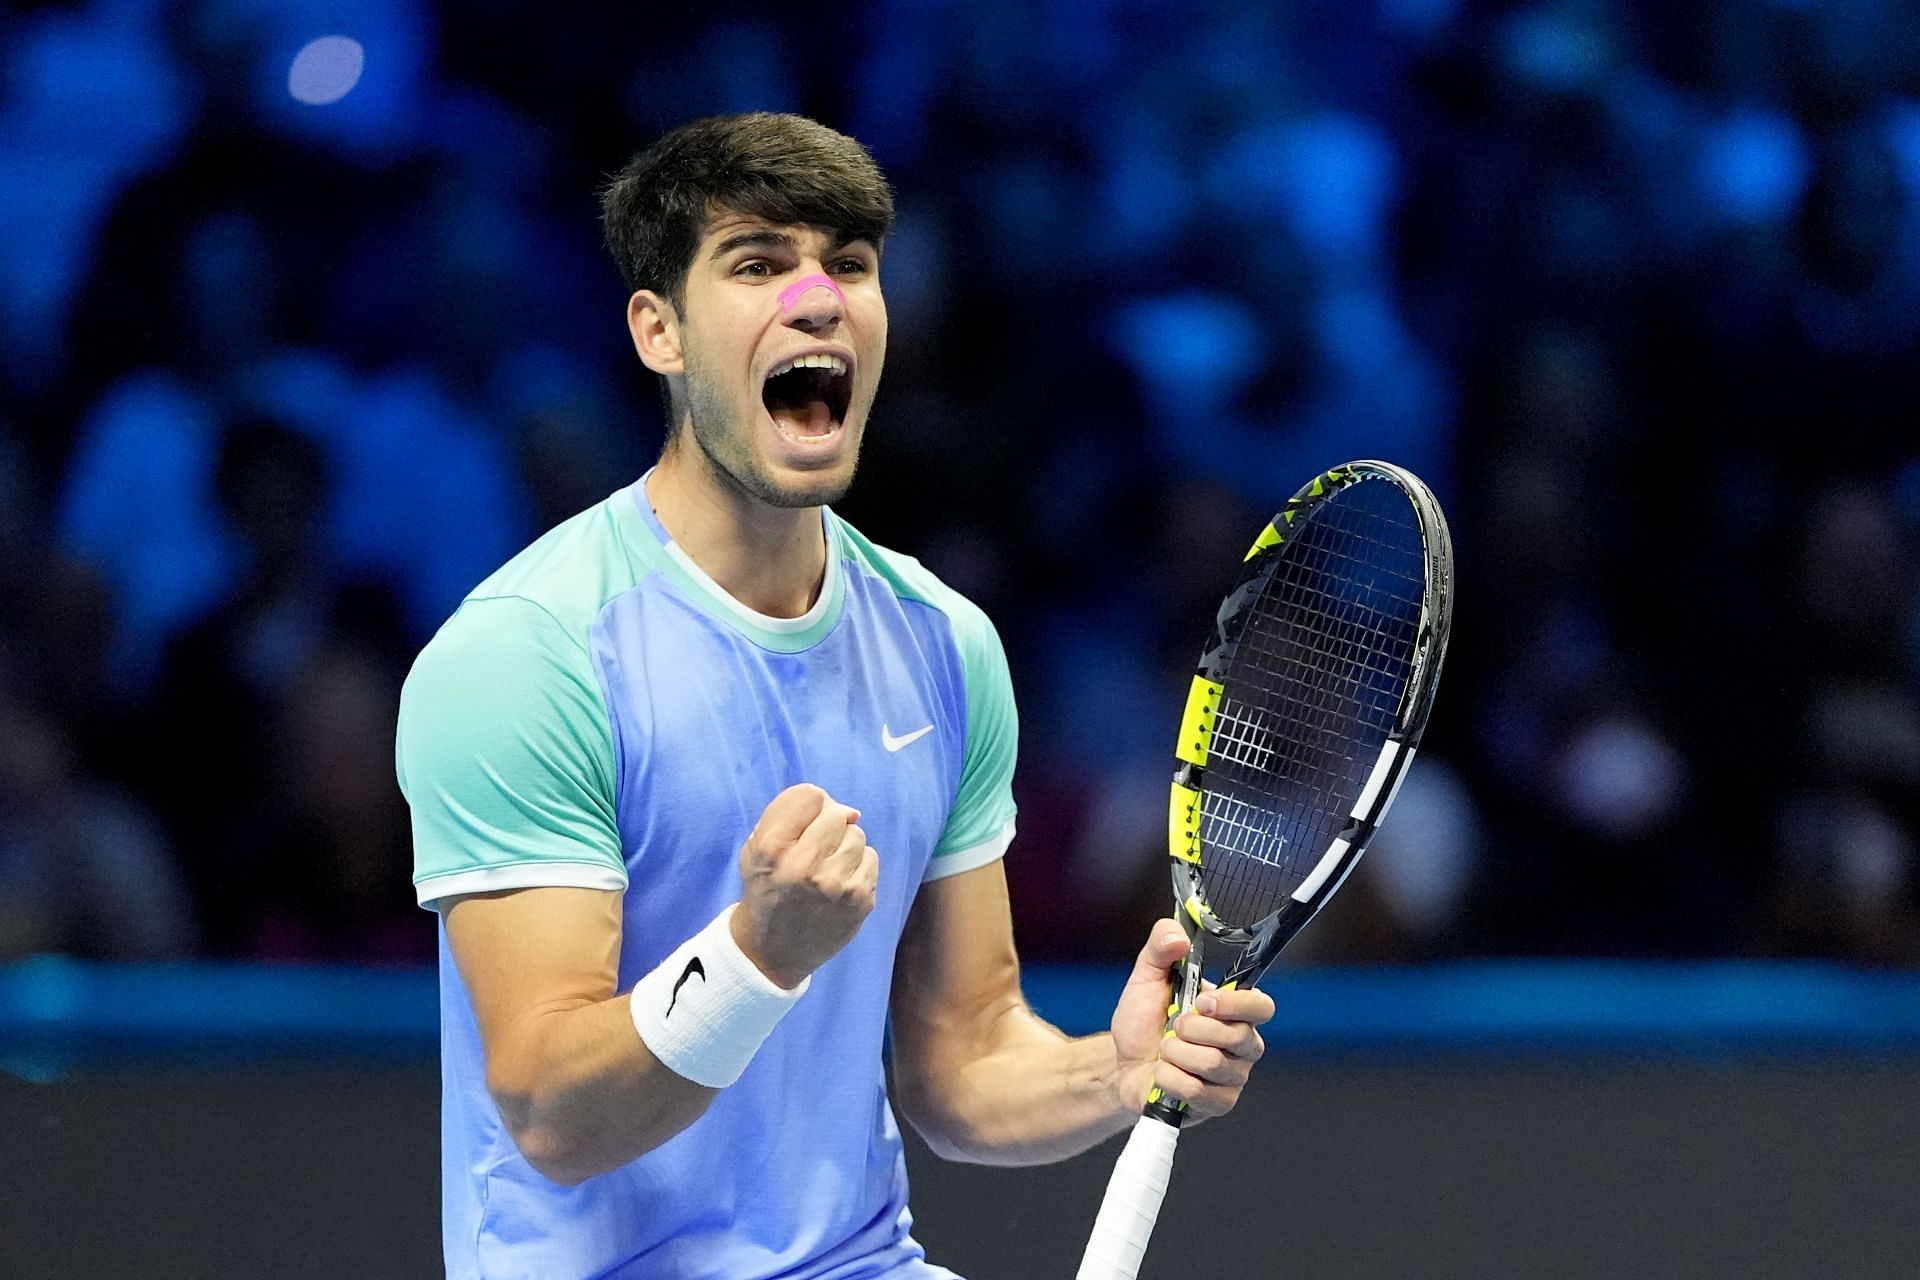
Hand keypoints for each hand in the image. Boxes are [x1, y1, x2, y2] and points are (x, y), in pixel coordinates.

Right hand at [732, 784, 878, 988]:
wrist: (773, 950)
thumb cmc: (767, 888)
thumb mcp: (755, 848)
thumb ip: (791, 815)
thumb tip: (851, 811)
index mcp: (772, 848)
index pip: (809, 795)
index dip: (810, 805)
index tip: (804, 824)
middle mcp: (803, 866)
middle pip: (837, 814)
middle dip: (828, 826)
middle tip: (815, 849)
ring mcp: (835, 886)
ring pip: (857, 835)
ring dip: (844, 846)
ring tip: (826, 869)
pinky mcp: (859, 901)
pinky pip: (871, 858)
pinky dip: (858, 866)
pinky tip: (839, 883)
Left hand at [1110, 919, 1274, 1122]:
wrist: (1121, 1063)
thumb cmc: (1142, 1020)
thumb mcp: (1145, 977)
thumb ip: (1160, 947)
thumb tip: (1178, 936)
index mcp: (1234, 1010)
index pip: (1262, 1006)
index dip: (1235, 1005)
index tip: (1202, 1002)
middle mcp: (1243, 1043)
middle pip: (1237, 1038)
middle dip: (1191, 1030)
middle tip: (1173, 1027)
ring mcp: (1233, 1076)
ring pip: (1213, 1064)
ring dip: (1175, 1054)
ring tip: (1165, 1050)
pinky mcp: (1219, 1103)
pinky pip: (1198, 1092)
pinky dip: (1170, 1079)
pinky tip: (1164, 1074)